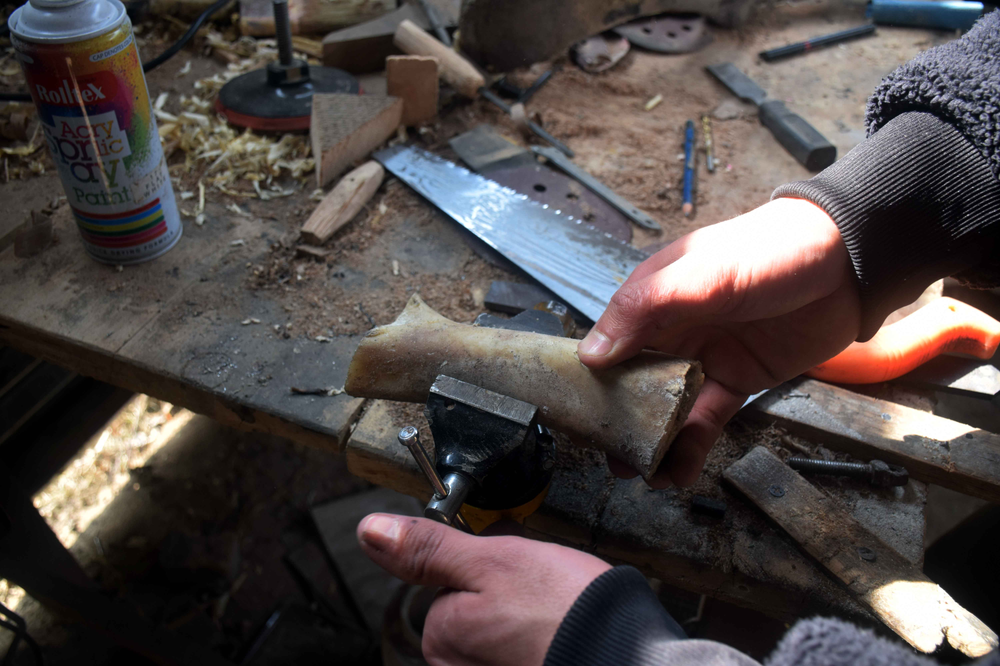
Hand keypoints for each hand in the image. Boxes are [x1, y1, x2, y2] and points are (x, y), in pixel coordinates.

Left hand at [357, 513, 610, 665]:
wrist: (629, 657)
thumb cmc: (566, 611)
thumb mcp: (492, 560)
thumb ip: (430, 548)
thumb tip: (371, 531)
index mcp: (442, 637)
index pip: (450, 588)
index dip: (488, 567)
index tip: (520, 569)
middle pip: (475, 614)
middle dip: (505, 596)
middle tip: (545, 591)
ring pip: (501, 633)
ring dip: (525, 619)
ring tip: (559, 612)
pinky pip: (519, 649)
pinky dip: (539, 640)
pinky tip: (562, 633)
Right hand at [578, 197, 860, 487]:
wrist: (849, 263)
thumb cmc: (768, 253)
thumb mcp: (700, 274)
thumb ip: (644, 310)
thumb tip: (590, 355)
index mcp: (655, 297)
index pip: (610, 340)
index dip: (591, 376)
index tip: (574, 413)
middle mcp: (674, 329)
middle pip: (634, 380)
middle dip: (618, 417)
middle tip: (605, 453)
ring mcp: (707, 357)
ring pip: (667, 406)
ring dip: (651, 439)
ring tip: (637, 473)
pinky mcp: (740, 380)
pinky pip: (707, 419)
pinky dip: (691, 446)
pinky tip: (677, 473)